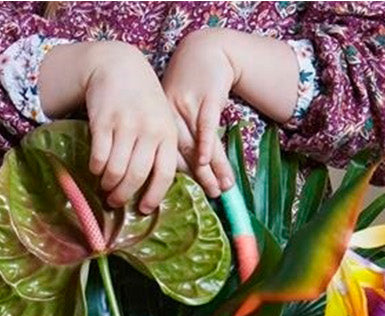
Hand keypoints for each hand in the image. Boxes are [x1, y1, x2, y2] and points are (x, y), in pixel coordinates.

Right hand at [40, 41, 178, 212]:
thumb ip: (162, 149)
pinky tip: (95, 170)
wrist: (118, 65)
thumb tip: (154, 188)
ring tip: (104, 188)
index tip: (144, 209)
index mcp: (167, 135)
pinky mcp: (103, 120)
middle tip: (115, 202)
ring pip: (116, 169)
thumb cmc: (143, 101)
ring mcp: (125, 125)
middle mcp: (148, 131)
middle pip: (137, 176)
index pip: (164, 174)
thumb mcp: (162, 122)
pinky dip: (96, 168)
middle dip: (124, 195)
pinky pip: (99, 156)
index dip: (153, 196)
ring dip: (108, 184)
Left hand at [161, 28, 237, 198]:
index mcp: (162, 118)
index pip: (166, 152)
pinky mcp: (207, 97)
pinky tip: (208, 161)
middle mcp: (172, 112)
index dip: (173, 175)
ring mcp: (189, 104)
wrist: (207, 49)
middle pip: (183, 151)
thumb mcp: (180, 106)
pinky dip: (206, 144)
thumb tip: (187, 170)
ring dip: (211, 168)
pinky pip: (206, 125)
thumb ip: (179, 134)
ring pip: (198, 142)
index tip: (181, 197)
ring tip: (222, 188)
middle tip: (208, 197)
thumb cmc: (193, 83)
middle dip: (198, 178)